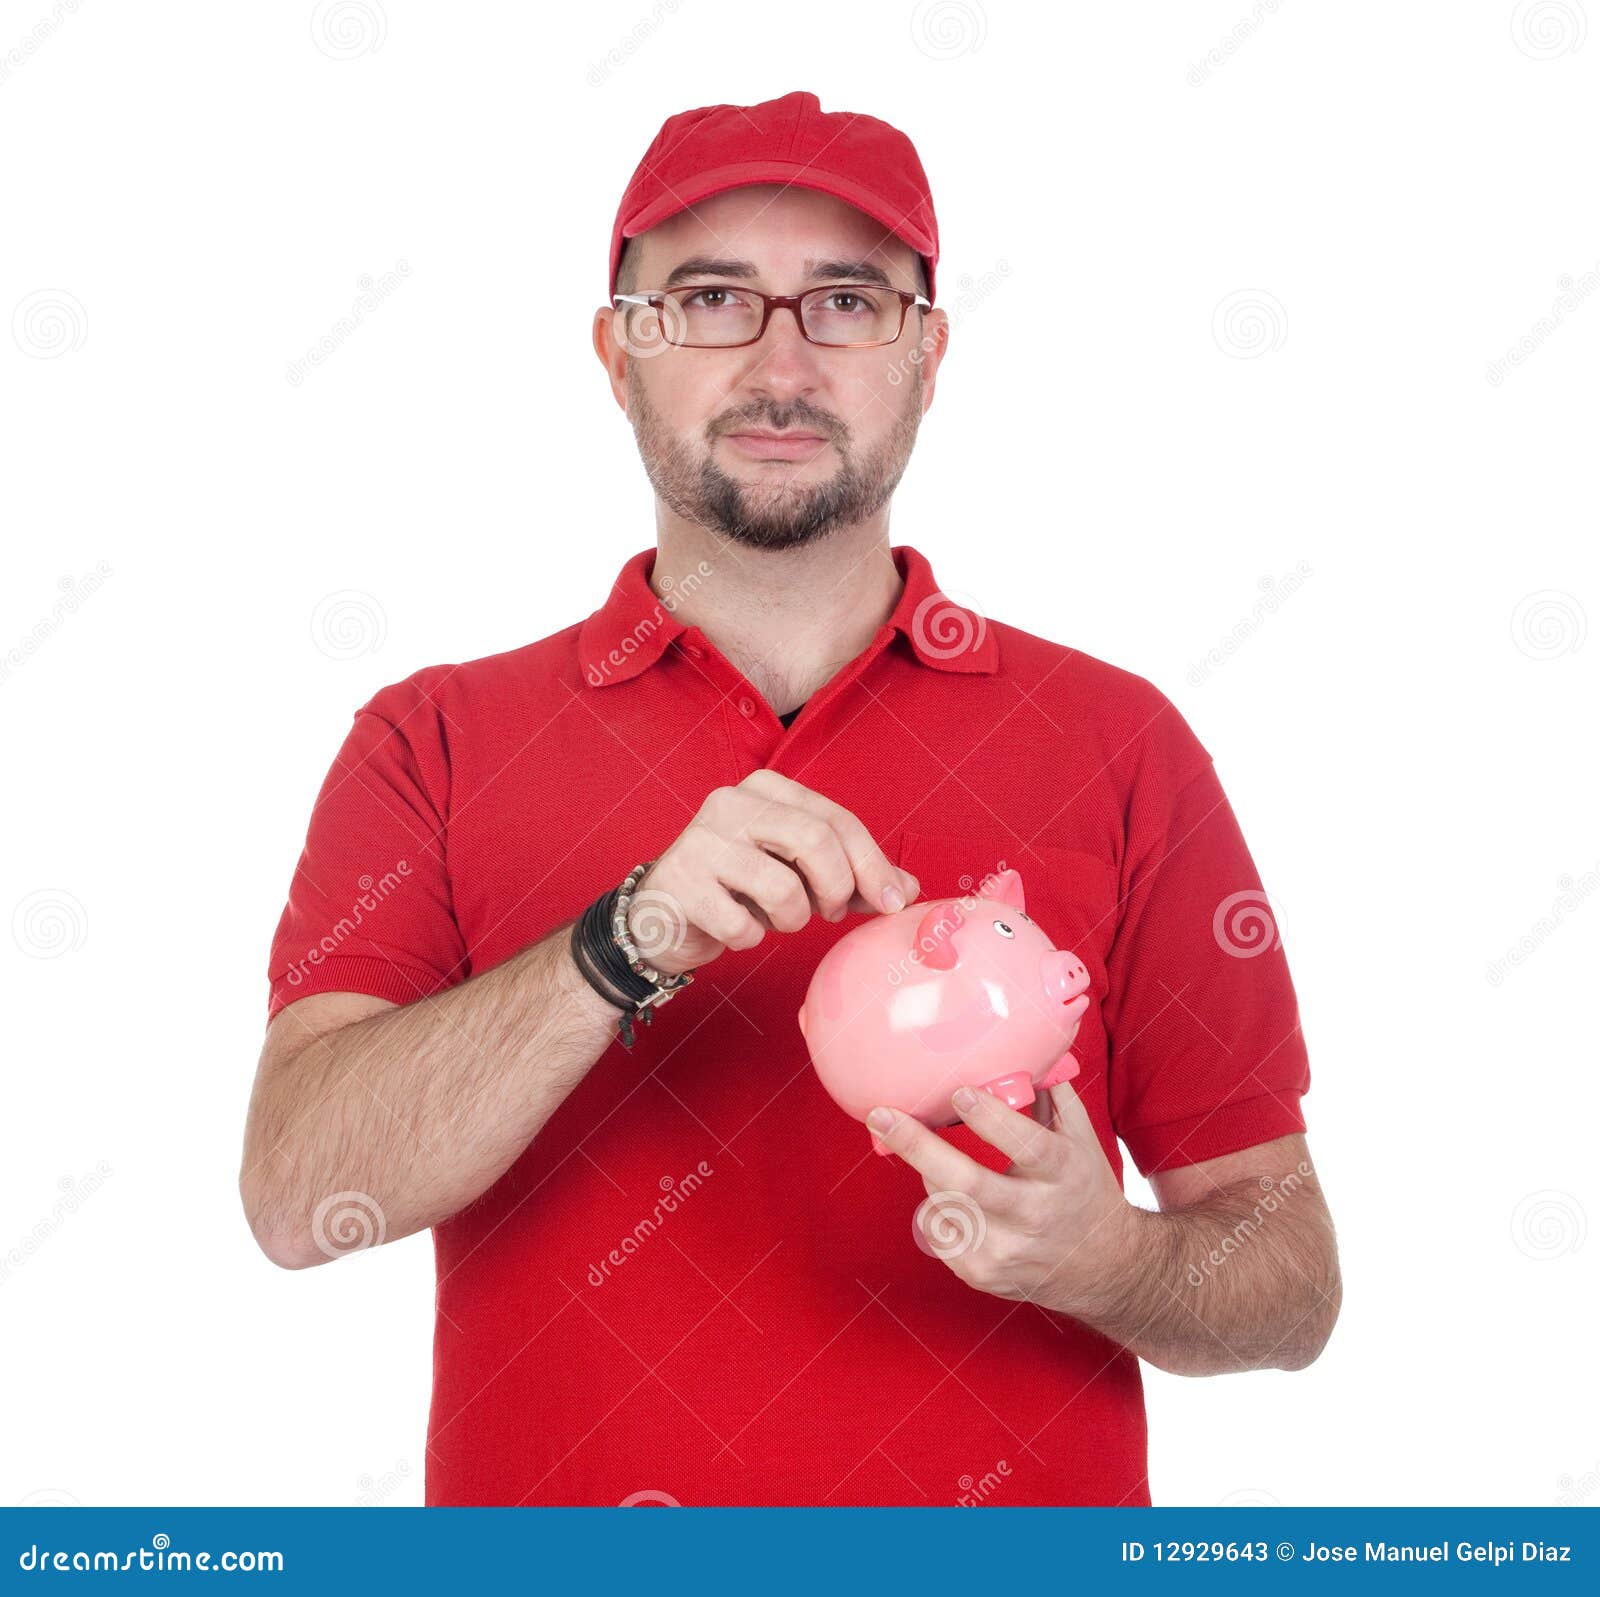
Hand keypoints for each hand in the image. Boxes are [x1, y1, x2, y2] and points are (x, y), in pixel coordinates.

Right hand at [626, 768, 918, 975]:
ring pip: (783, 888)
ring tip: (774, 918)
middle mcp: (730, 802)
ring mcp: (701, 841)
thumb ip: (851, 875)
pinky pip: (743, 926)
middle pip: (816, 842)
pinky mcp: (681, 883)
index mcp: (766, 788)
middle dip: (837, 889)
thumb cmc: (738, 887)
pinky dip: (750, 939)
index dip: (873, 864)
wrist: (659, 915)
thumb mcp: (797, 871)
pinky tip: (735, 928)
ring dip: (792, 920)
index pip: (837, 820)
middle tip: (830, 913)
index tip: (892, 902)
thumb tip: (908, 889)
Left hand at [866, 1078, 1141, 1317]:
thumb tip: (1021, 1043)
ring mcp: (1007, 1250)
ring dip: (928, 1171)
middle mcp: (1035, 1214)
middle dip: (919, 1146)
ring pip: (942, 1203)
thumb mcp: (1081, 1137)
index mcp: (1062, 1171)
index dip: (991, 1119)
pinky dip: (934, 1205)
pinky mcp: (983, 1274)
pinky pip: (936, 1231)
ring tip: (933, 1154)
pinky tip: (949, 1195)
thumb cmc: (1083, 1187)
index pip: (1026, 1143)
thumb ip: (1050, 1091)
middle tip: (882, 1115)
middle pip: (968, 1182)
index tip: (960, 1092)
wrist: (1105, 1267)